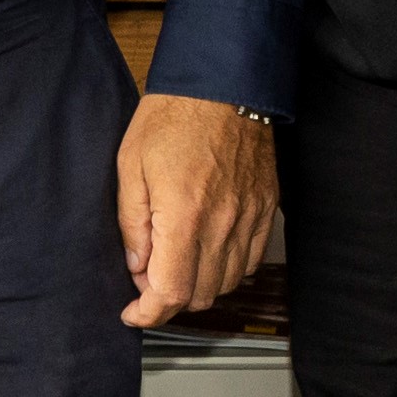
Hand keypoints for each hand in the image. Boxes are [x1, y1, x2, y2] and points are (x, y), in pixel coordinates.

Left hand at [117, 92, 277, 330]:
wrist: (225, 82)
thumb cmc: (173, 115)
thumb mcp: (130, 163)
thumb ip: (132, 222)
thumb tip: (135, 265)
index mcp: (184, 216)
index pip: (171, 292)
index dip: (149, 313)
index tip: (133, 313)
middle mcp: (222, 224)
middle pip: (200, 295)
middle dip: (168, 298)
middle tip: (146, 278)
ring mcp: (249, 218)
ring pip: (227, 283)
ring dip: (199, 286)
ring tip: (174, 263)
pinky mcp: (265, 209)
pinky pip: (250, 261)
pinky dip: (227, 269)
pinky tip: (206, 251)